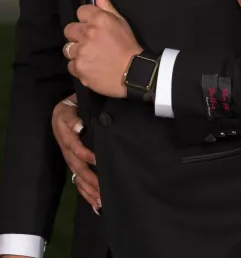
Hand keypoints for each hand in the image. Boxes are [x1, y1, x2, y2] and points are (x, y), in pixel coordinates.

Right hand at [52, 95, 100, 211]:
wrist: (62, 113)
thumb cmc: (70, 110)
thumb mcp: (68, 110)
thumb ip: (73, 119)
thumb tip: (79, 127)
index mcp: (67, 139)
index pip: (77, 149)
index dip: (87, 155)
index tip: (98, 161)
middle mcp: (68, 153)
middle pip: (79, 169)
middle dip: (91, 181)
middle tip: (103, 191)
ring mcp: (70, 161)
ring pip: (79, 179)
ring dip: (89, 191)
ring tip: (101, 202)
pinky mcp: (73, 165)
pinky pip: (78, 182)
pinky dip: (86, 193)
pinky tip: (95, 204)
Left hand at [63, 0, 141, 97]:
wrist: (133, 73)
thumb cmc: (128, 46)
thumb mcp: (121, 21)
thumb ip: (106, 4)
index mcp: (99, 19)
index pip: (80, 11)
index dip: (86, 19)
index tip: (94, 27)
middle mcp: (87, 33)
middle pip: (69, 29)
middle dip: (78, 35)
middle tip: (90, 42)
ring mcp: (81, 52)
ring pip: (68, 48)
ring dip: (77, 51)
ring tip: (90, 56)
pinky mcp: (78, 68)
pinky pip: (71, 65)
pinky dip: (79, 66)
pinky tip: (91, 67)